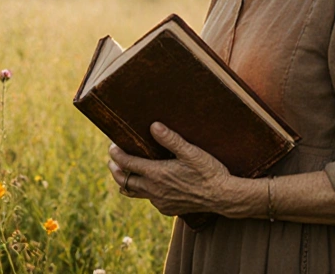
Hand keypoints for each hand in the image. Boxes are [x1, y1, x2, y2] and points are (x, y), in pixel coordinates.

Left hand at [108, 122, 238, 216]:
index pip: (128, 163)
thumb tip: (153, 126)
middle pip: (124, 181)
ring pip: (134, 193)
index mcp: (156, 174)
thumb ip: (170, 139)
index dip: (117, 154)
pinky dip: (144, 191)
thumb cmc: (208, 171)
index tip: (112, 146)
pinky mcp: (167, 209)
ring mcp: (160, 202)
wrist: (222, 196)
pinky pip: (149, 200)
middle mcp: (154, 190)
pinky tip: (149, 185)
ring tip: (123, 174)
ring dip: (126, 183)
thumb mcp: (190, 151)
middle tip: (112, 161)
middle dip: (115, 170)